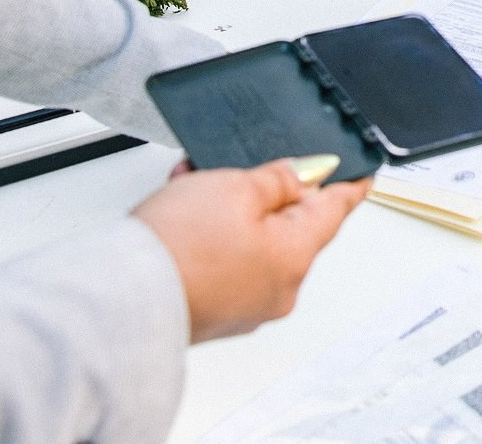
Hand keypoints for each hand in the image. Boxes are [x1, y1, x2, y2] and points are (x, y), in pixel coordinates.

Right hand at [133, 159, 369, 342]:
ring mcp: (245, 306)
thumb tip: (302, 176)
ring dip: (229, 210)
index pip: (336, 209)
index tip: (362, 171)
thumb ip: (277, 178)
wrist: (119, 300)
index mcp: (296, 257)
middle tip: (241, 168)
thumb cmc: (178, 247)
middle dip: (265, 192)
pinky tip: (181, 213)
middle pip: (290, 226)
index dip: (350, 183)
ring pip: (251, 241)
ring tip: (194, 185)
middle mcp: (279, 289)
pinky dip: (209, 236)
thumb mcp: (236, 187)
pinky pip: (224, 262)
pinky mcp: (213, 312)